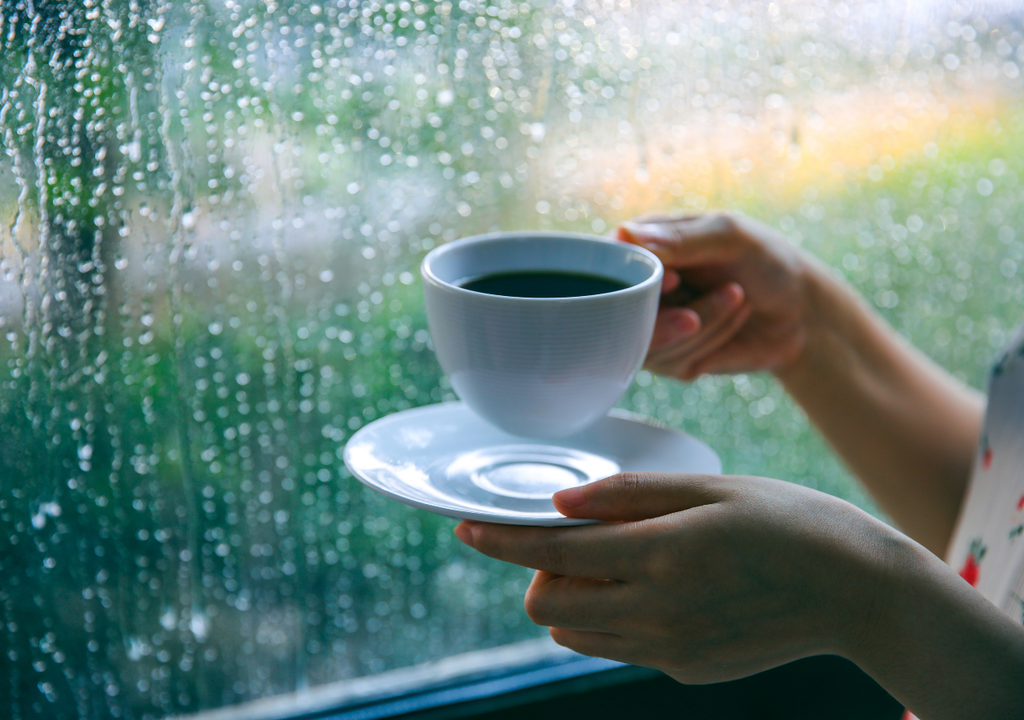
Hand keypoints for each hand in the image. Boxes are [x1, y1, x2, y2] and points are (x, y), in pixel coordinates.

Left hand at [454, 472, 895, 683]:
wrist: (858, 592)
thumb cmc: (789, 521)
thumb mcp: (712, 487)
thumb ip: (629, 496)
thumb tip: (560, 504)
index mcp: (661, 555)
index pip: (549, 554)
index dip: (498, 540)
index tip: (465, 526)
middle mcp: (657, 613)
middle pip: (545, 604)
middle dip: (537, 570)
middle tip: (574, 537)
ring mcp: (670, 650)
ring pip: (573, 633)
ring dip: (569, 596)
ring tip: (616, 560)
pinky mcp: (685, 670)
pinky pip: (617, 646)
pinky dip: (609, 617)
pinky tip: (657, 586)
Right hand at [618, 213, 815, 379]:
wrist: (801, 309)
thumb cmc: (765, 260)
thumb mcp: (728, 236)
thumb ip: (679, 239)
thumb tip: (623, 234)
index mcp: (641, 248)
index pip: (608, 268)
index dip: (631, 282)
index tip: (674, 281)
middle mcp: (637, 290)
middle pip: (618, 316)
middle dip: (667, 317)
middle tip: (698, 311)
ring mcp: (650, 327)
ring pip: (648, 344)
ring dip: (702, 326)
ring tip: (738, 298)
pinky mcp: (670, 358)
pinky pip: (673, 364)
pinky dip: (709, 344)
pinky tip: (734, 320)